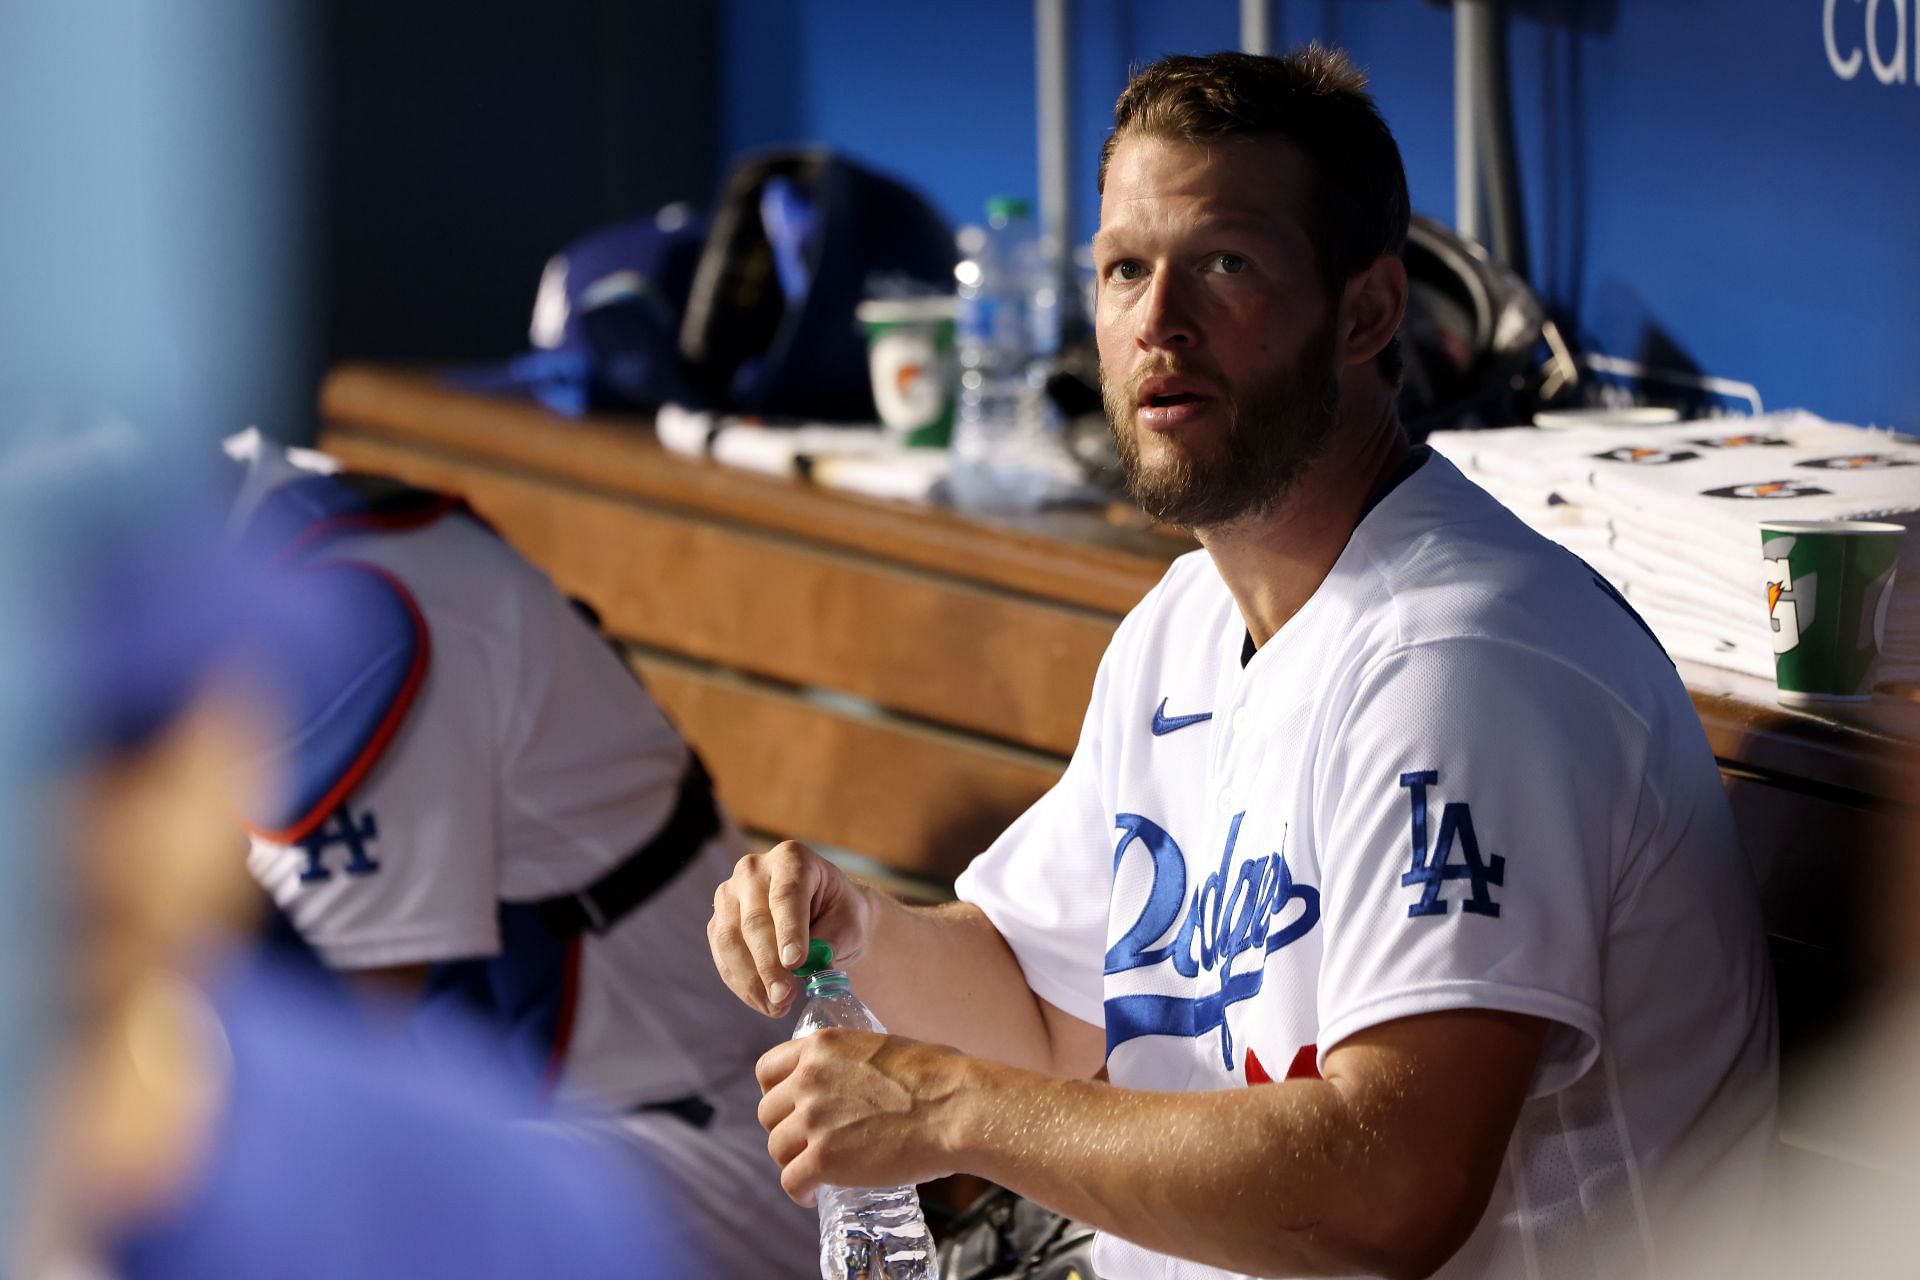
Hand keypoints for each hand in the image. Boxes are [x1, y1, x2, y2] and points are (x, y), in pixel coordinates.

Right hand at [708, 840, 872, 1016]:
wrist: (824, 916)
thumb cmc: (839, 915)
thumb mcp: (850, 923)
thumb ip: (832, 939)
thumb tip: (809, 962)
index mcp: (791, 858)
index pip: (786, 894)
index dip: (789, 930)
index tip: (796, 962)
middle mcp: (753, 870)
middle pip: (755, 920)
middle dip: (769, 964)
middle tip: (784, 997)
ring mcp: (729, 895)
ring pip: (731, 940)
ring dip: (753, 980)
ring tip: (777, 1006)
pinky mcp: (718, 922)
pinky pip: (723, 956)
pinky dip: (742, 984)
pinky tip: (763, 1002)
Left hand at [756, 1029, 969, 1204]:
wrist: (955, 1108)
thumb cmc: (937, 1077)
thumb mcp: (881, 1047)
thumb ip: (850, 1062)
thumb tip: (853, 1077)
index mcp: (821, 1046)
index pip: (768, 1070)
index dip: (778, 1093)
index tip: (793, 1108)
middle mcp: (808, 1078)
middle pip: (768, 1113)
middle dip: (785, 1129)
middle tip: (809, 1143)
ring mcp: (813, 1119)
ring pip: (777, 1149)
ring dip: (794, 1161)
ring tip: (815, 1171)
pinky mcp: (823, 1159)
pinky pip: (792, 1182)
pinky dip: (800, 1192)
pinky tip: (814, 1195)